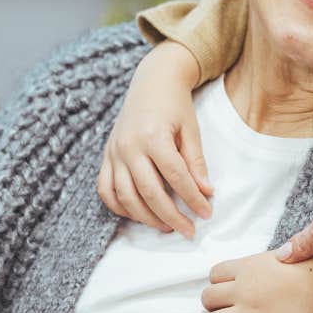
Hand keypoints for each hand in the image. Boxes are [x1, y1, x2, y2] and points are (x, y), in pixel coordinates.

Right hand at [98, 40, 214, 237]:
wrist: (151, 82)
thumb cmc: (175, 105)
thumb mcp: (191, 129)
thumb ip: (196, 162)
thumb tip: (206, 192)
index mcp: (153, 136)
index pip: (176, 177)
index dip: (192, 199)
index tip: (206, 213)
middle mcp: (129, 146)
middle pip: (149, 192)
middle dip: (171, 216)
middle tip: (189, 231)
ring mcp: (114, 152)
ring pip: (125, 197)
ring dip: (146, 218)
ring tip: (167, 226)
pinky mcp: (105, 156)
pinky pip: (106, 190)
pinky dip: (120, 207)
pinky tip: (139, 214)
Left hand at [196, 249, 312, 312]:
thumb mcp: (285, 256)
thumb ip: (262, 265)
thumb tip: (250, 271)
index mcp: (250, 267)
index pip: (215, 274)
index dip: (217, 282)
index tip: (222, 288)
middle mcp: (245, 289)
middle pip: (209, 297)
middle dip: (211, 304)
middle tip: (215, 309)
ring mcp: (250, 312)